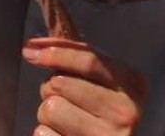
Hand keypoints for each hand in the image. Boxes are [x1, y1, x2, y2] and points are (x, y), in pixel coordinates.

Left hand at [24, 37, 147, 135]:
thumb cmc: (102, 111)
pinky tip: (62, 135)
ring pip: (50, 108)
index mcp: (133, 84)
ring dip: (47, 112)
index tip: (31, 49)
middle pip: (62, 83)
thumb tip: (42, 39)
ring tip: (63, 119)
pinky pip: (43, 134)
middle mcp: (124, 109)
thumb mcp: (105, 82)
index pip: (89, 60)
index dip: (57, 52)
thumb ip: (83, 58)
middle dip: (49, 86)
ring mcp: (105, 134)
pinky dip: (45, 133)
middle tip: (60, 95)